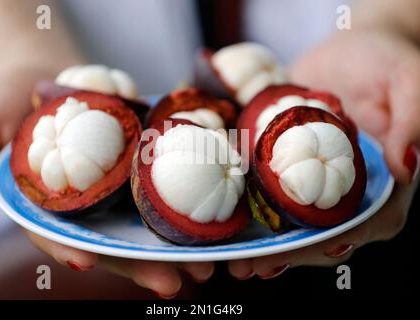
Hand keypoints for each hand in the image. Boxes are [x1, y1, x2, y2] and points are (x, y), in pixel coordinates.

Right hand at [0, 64, 214, 298]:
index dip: (68, 248)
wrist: (50, 79)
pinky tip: (210, 220)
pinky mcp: (138, 169)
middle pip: (112, 240)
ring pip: (144, 223)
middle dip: (140, 264)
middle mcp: (85, 206)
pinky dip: (183, 204)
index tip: (85, 262)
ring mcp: (114, 189)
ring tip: (203, 264)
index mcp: (46, 205)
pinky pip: (162, 188)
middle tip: (171, 283)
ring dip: (173, 246)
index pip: (55, 233)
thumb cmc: (11, 98)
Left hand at [228, 28, 419, 278]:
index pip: (358, 227)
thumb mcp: (408, 82)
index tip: (290, 256)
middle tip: (250, 267)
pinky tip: (236, 224)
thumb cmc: (385, 62)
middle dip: (287, 255)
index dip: (325, 246)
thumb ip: (412, 123)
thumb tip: (407, 167)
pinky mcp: (295, 169)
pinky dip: (257, 212)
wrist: (352, 49)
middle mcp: (353, 193)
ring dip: (267, 245)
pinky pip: (277, 195)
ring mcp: (322, 184)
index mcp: (386, 186)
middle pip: (322, 235)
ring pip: (296, 224)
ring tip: (238, 260)